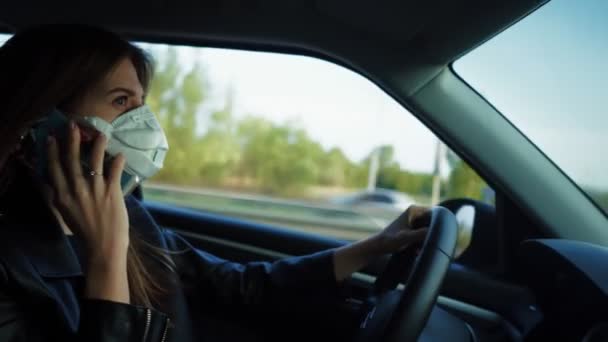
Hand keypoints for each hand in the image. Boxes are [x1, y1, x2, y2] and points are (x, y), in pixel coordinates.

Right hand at [47, 120, 128, 264]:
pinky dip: (117, 161)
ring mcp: (94, 190)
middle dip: (72, 140)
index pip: (54, 168)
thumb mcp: (65, 213)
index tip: (53, 137)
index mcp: (62, 196)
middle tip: (73, 125)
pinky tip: (120, 154)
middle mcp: (75, 190)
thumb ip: (60, 196)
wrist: (103, 246)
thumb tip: (54, 181)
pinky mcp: (112, 192)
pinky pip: (115, 171)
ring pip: (94, 161)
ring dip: (98, 145)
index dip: (53, 151)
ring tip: (101, 134)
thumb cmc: (85, 231)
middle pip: (71, 159)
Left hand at [333, 205, 429, 281]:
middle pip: (433, 223)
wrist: (378, 246)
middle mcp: (415, 212)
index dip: (438, 226)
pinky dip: (422, 243)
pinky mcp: (412, 229)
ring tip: (418, 249)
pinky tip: (416, 251)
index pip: (436, 215)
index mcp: (414, 209)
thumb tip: (432, 232)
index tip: (434, 237)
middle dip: (432, 234)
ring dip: (427, 240)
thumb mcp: (405, 237)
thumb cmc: (389, 240)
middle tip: (424, 244)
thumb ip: (419, 234)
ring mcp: (414, 220)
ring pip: (429, 230)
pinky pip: (424, 235)